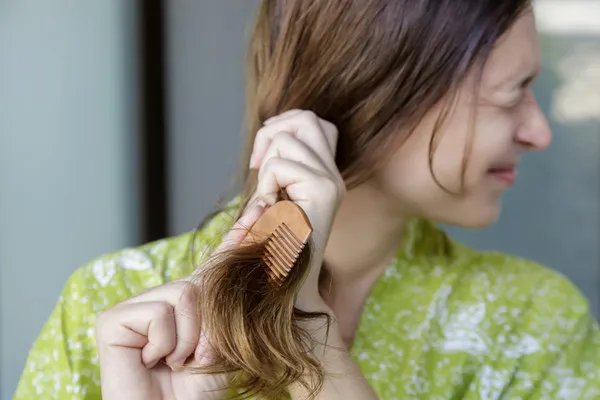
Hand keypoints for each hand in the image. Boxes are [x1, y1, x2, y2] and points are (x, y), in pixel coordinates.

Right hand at [95, 203, 266, 399]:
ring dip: (189, 340)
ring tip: (174, 363)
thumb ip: (230, 305)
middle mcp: (161, 298)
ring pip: (183, 295)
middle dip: (210, 328)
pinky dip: (166, 344)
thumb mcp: (225, 342)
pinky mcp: (111, 318)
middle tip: (195, 361)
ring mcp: (135, 306)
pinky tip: (152, 361)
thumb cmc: (196, 389)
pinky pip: (159, 313)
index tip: (264, 204)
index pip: (218, 260)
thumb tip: (246, 265)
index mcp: (190, 303)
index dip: (240, 233)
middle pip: (201, 283)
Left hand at [249, 109, 344, 310]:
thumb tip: (272, 129)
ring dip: (266, 167)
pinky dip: (265, 185)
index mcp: (326, 176)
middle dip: (271, 134)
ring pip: (287, 139)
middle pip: (306, 119)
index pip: (314, 124)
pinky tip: (270, 211)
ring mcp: (331, 183)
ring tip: (269, 199)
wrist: (282, 287)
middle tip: (258, 166)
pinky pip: (279, 165)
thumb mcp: (273, 196)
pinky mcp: (323, 192)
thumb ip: (280, 166)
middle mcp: (334, 176)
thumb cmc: (269, 247)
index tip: (262, 158)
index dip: (284, 127)